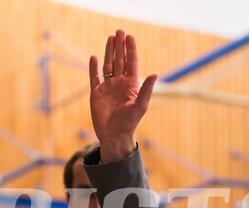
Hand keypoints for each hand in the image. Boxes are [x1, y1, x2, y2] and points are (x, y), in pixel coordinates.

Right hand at [89, 29, 157, 161]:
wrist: (114, 135)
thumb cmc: (130, 122)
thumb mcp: (141, 105)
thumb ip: (147, 89)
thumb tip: (155, 73)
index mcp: (131, 85)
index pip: (132, 63)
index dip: (131, 50)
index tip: (130, 36)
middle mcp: (120, 84)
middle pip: (120, 61)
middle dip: (120, 46)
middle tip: (120, 31)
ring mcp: (108, 88)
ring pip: (108, 65)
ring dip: (109, 52)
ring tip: (110, 38)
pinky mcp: (96, 93)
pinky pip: (94, 77)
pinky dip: (93, 67)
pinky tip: (94, 57)